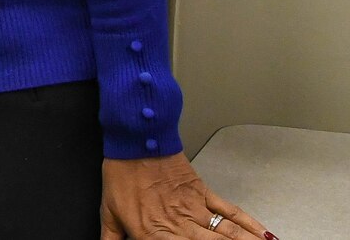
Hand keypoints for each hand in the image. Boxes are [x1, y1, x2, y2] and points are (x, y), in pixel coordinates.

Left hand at [101, 154, 272, 239]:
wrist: (134, 141)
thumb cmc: (121, 174)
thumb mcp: (109, 212)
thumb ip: (111, 237)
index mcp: (154, 235)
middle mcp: (179, 226)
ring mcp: (195, 209)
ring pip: (229, 235)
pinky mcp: (204, 192)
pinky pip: (231, 212)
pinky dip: (250, 225)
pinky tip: (263, 234)